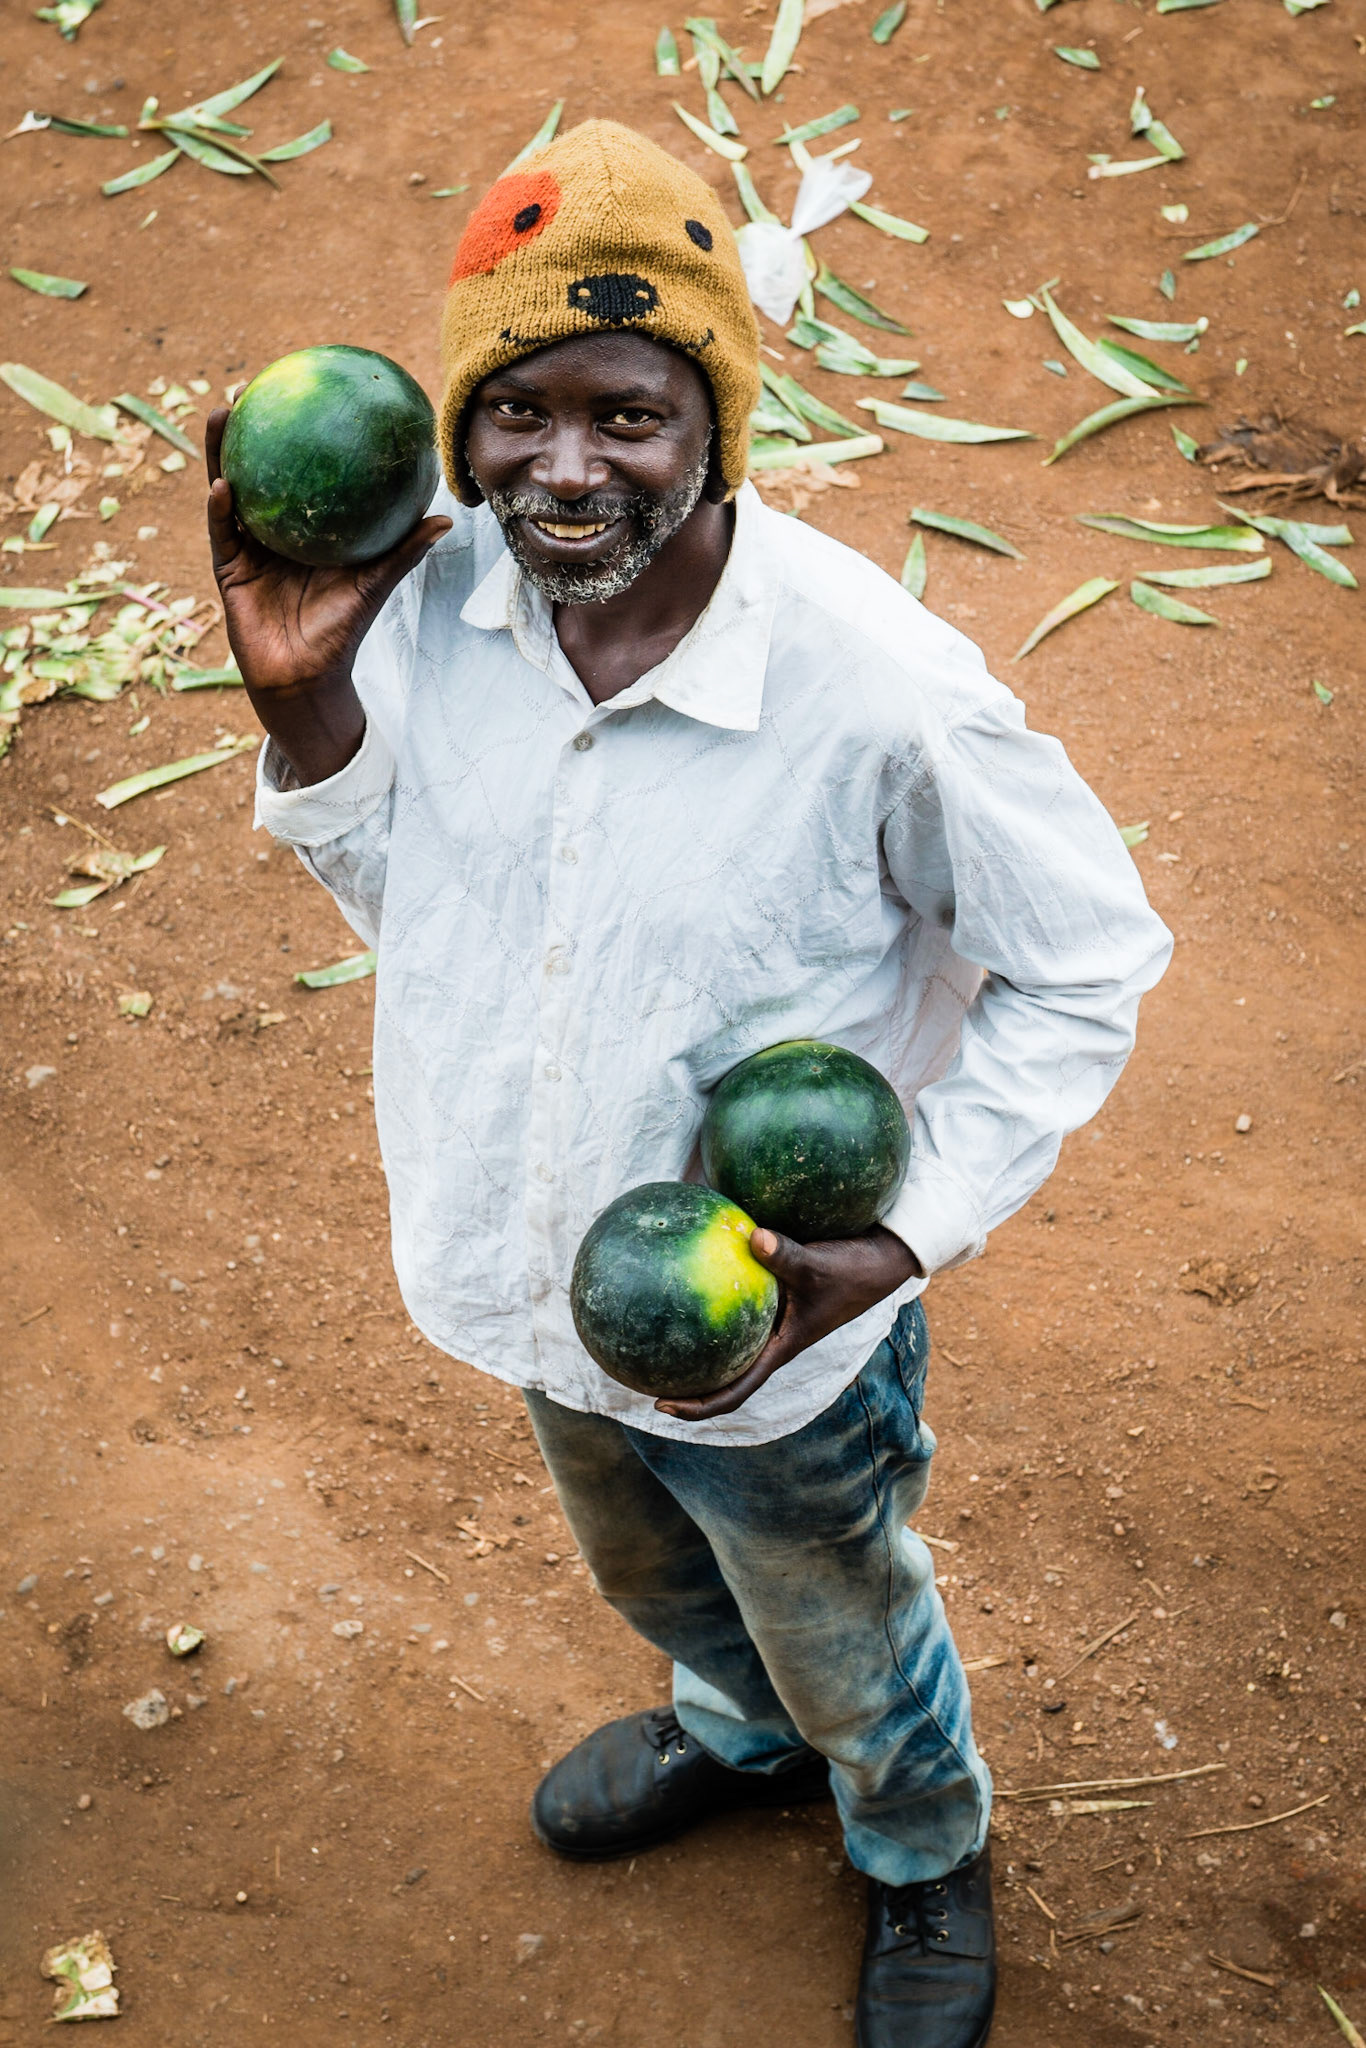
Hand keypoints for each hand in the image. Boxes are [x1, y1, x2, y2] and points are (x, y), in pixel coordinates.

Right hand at [205, 406, 450, 697]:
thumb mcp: (374, 585)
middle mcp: (273, 532)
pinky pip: (222, 533)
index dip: (295, 439)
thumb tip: (446, 516)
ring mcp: (247, 547)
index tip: (301, 396)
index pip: (298, 475)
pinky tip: (221, 484)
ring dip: (219, 453)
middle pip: (258, 471)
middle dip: (249, 431)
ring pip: (230, 491)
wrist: (306, 677)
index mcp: (305, 530)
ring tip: (220, 415)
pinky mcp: (229, 569)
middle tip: (251, 388)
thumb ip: (403, 551)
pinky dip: (220, 509)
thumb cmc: (342, 632)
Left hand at [656, 1224, 921, 1422]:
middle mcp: (772, 1341)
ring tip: (654, 1335)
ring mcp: (773, 1322)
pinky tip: (686, 1275)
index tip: (662, 1405)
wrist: (882, 1259)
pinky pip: (735, 1307)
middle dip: (685, 1383)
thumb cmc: (854, 1269)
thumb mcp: (819, 1265)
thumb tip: (751, 1235)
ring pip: (728, 1345)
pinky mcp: (774, 1297)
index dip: (699, 1406)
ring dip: (695, 1347)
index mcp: (781, 1349)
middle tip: (643, 1375)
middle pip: (724, 1376)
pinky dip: (712, 1302)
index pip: (736, 1391)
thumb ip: (786, 1254)